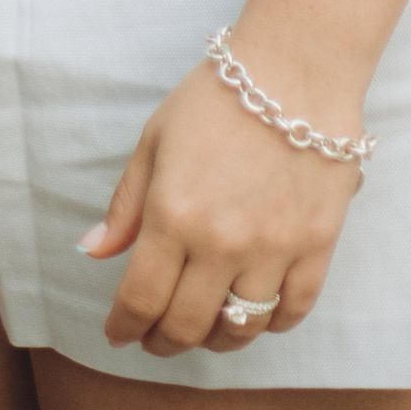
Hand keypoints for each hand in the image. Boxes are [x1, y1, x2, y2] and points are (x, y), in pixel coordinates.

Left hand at [79, 59, 361, 355]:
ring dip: (215, 340)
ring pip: (240, 328)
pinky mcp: (317, 246)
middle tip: (155, 338)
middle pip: (187, 325)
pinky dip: (270, 323)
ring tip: (203, 328)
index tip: (118, 333)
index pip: (141, 299)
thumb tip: (94, 252)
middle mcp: (221, 242)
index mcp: (173, 214)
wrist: (295, 68)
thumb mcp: (155, 140)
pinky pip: (292, 310)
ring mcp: (273, 249)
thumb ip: (126, 205)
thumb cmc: (216, 98)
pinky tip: (253, 312)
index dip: (124, 326)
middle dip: (163, 341)